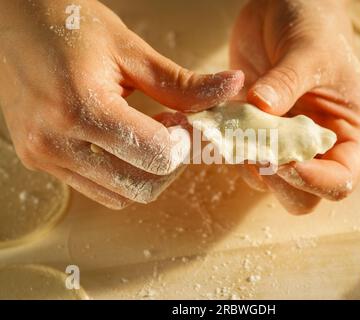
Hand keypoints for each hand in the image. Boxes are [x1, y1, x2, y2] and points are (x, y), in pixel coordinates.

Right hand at [0, 0, 243, 208]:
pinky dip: (122, 174)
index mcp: (81, 107)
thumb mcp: (132, 51)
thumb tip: (233, 86)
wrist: (16, 22)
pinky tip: (123, 141)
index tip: (183, 120)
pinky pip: (97, 188)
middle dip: (169, 163)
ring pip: (120, 195)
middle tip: (169, 129)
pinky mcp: (40, 161)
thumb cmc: (72, 26)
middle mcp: (56, 141)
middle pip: (142, 187)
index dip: (182, 142)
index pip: (156, 156)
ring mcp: (44, 156)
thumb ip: (183, 83)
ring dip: (146, 172)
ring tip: (144, 132)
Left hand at [230, 0, 359, 213]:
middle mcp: (317, 146)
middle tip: (258, 153)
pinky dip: (229, 150)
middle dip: (280, 182)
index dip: (316, 181)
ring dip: (248, 166)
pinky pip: (241, 157)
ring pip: (267, 181)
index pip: (341, 181)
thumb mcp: (309, 50)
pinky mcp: (254, 132)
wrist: (283, 10)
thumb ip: (288, 81)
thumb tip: (261, 109)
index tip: (286, 161)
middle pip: (303, 196)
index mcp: (347, 133)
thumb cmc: (313, 26)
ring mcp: (283, 142)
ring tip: (235, 135)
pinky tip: (220, 128)